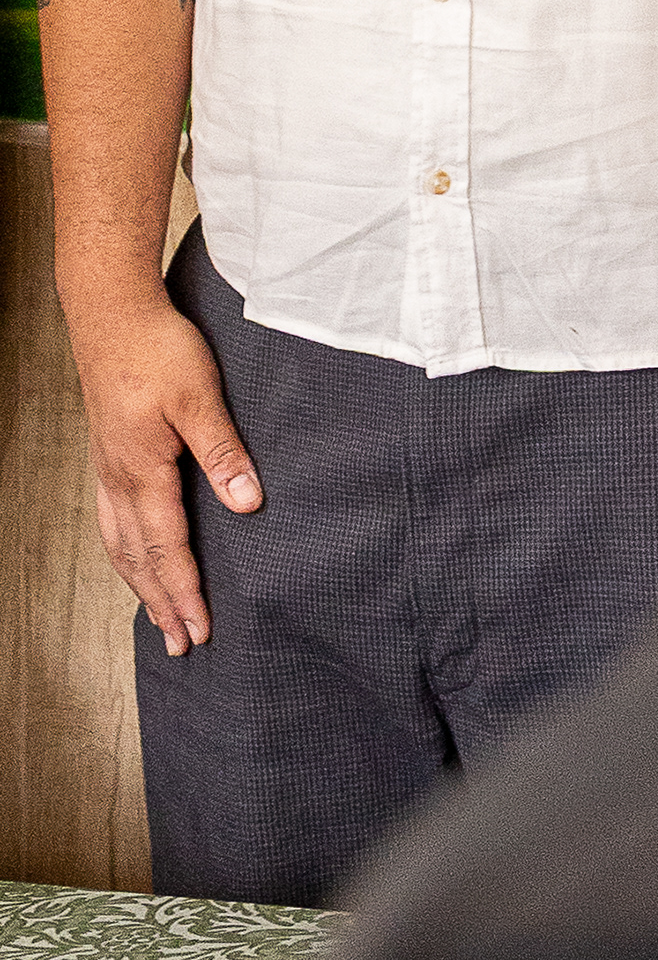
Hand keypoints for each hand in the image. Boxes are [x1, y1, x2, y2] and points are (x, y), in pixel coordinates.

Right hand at [68, 291, 261, 654]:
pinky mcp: (108, 453)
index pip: (168, 548)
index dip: (185, 593)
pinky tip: (132, 556)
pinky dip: (124, 552)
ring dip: (140, 584)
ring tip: (156, 617)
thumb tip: (248, 506)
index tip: (201, 631)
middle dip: (162, 604)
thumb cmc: (158, 348)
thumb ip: (223, 452)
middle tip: (181, 646)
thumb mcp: (200, 396)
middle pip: (139, 558)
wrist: (111, 313)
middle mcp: (119, 479)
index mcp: (144, 472)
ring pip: (120, 544)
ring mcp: (108, 468)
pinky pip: (111, 520)